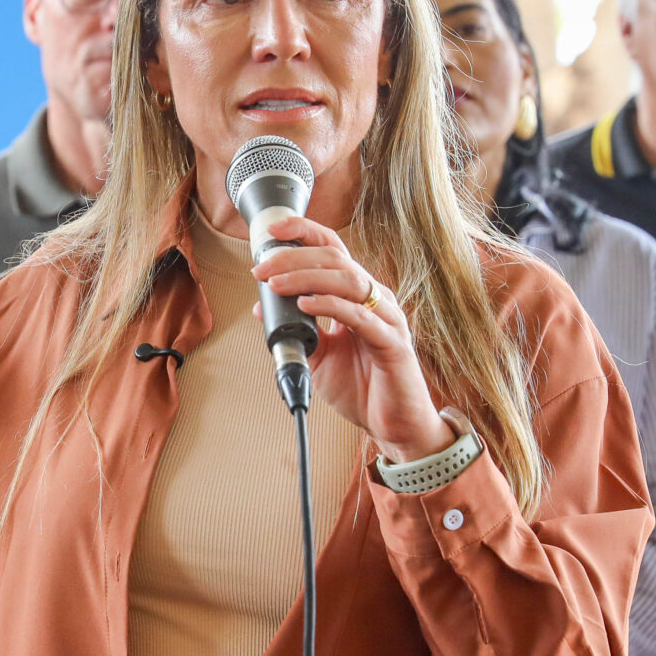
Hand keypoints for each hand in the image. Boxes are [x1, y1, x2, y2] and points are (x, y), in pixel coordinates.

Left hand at [247, 214, 450, 459]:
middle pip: (335, 259)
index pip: (332, 251)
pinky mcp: (392, 343)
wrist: (394, 425)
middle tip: (261, 268)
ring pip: (347, 280)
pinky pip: (360, 316)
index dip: (304, 233)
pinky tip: (306, 304)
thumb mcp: (319, 356)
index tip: (272, 230)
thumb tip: (262, 308)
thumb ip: (296, 330)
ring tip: (276, 283)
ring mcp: (387, 318)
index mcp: (358, 296)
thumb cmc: (362, 388)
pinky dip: (330, 306)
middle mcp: (374, 299)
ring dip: (305, 277)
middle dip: (293, 257)